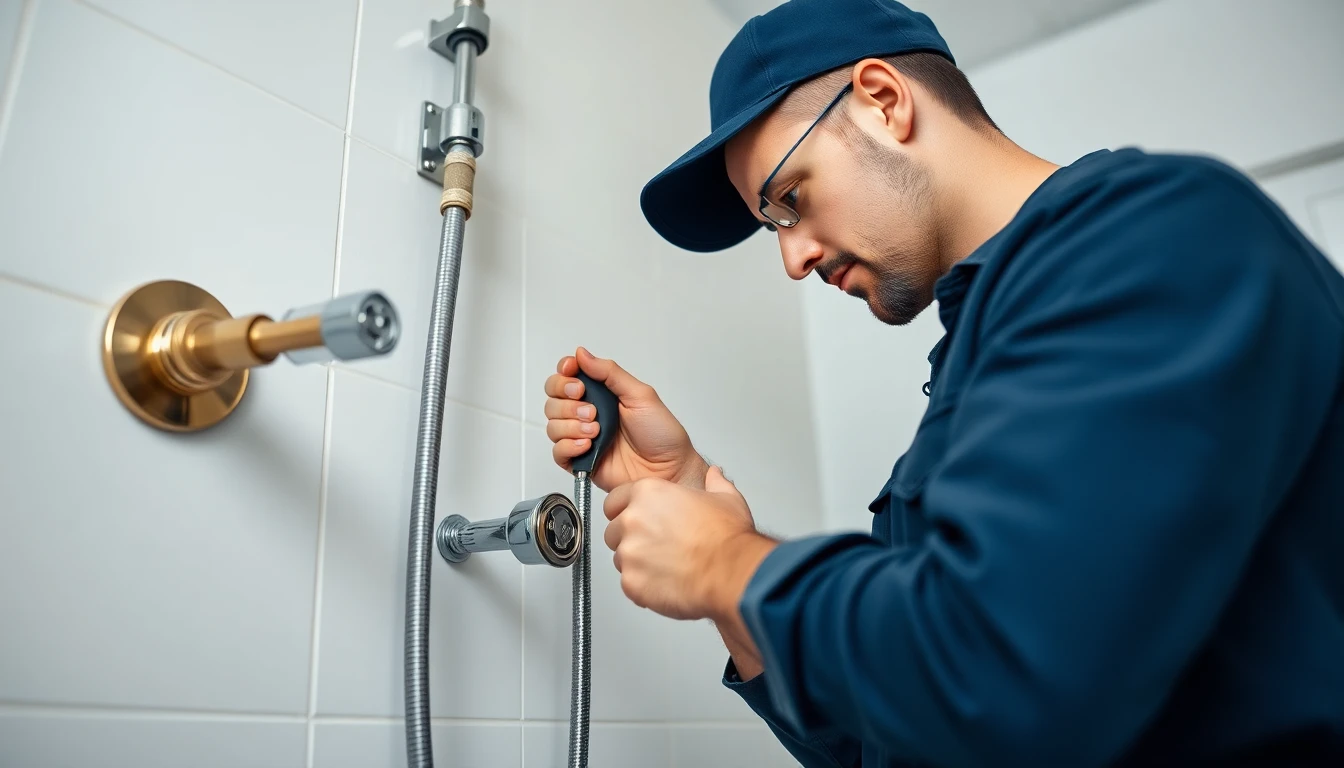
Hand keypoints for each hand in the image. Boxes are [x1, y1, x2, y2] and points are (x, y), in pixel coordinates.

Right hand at [544, 347, 708, 491]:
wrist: (669, 469)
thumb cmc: (662, 434)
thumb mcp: (641, 395)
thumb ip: (610, 373)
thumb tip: (583, 354)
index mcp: (602, 394)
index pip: (567, 377)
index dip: (564, 374)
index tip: (572, 373)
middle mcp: (588, 413)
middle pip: (553, 399)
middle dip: (567, 401)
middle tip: (591, 409)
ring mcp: (582, 437)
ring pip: (552, 425)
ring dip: (572, 425)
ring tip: (597, 431)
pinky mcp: (581, 461)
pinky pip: (558, 452)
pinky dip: (569, 446)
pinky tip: (588, 445)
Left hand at [602, 466, 777, 621]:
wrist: (732, 574)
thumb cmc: (727, 539)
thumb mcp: (726, 497)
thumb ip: (714, 482)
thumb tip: (714, 475)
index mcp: (648, 494)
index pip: (615, 500)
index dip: (628, 510)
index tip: (641, 520)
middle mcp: (632, 520)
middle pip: (614, 530)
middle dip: (631, 538)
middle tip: (658, 545)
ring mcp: (629, 552)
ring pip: (620, 558)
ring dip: (637, 562)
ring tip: (666, 565)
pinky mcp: (631, 582)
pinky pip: (629, 583)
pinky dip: (644, 585)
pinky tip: (667, 581)